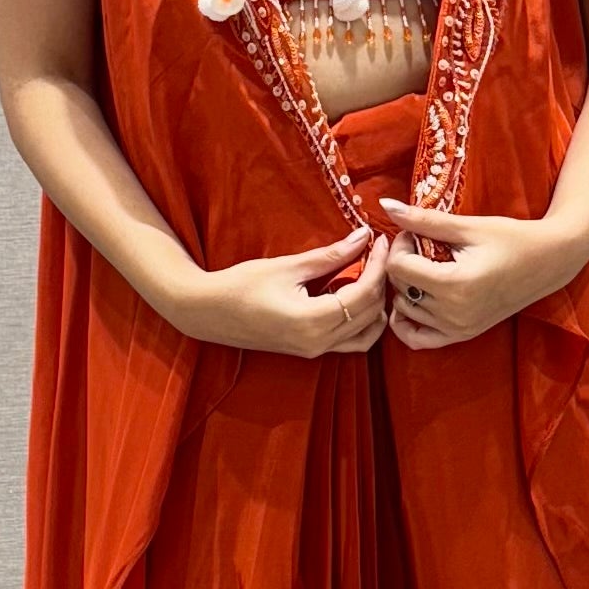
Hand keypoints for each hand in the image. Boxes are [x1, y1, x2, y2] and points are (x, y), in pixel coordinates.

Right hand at [171, 221, 391, 357]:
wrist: (207, 312)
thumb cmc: (240, 285)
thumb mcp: (287, 266)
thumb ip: (330, 255)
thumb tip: (363, 237)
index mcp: (313, 321)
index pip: (364, 293)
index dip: (378, 265)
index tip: (380, 240)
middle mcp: (319, 343)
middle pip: (371, 314)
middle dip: (381, 282)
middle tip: (380, 253)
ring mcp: (315, 351)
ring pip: (367, 334)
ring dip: (376, 306)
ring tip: (372, 275)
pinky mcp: (310, 351)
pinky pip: (352, 342)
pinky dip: (363, 321)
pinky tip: (357, 295)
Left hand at [378, 198, 577, 348]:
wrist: (548, 262)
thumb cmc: (512, 239)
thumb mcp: (467, 226)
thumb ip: (424, 220)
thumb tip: (386, 205)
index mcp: (455, 285)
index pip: (400, 267)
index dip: (400, 244)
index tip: (416, 232)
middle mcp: (454, 313)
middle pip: (400, 288)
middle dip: (403, 263)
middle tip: (420, 245)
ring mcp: (458, 329)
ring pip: (405, 311)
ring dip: (405, 288)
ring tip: (424, 267)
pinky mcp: (462, 335)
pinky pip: (419, 340)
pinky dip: (408, 323)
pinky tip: (413, 300)